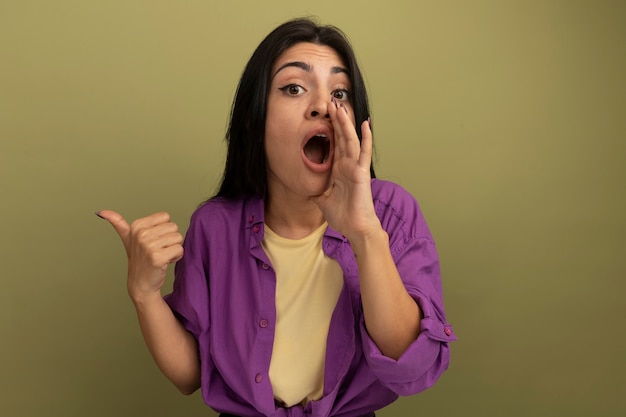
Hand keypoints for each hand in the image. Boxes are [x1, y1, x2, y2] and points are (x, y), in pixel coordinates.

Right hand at [97, 210, 183, 301]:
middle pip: (174, 227)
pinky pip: (179, 249)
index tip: (154, 240)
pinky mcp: (158, 257)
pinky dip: (176, 257)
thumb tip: (102, 211)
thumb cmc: (138, 259)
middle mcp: (141, 234)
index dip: (163, 229)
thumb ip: (118, 223)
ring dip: (174, 249)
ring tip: (161, 255)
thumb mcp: (127, 238)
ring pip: (178, 238)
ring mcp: (149, 246)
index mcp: (137, 225)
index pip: (166, 217)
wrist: (140, 283)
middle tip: (158, 250)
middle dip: (170, 239)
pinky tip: (165, 262)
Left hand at [314, 102, 380, 241]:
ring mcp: (356, 167)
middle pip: (342, 137)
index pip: (334, 144)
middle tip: (332, 102)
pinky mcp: (361, 172)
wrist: (354, 228)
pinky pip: (363, 152)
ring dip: (346, 123)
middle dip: (337, 120)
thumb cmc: (343, 216)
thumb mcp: (323, 201)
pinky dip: (366, 138)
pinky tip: (366, 124)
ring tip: (341, 107)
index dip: (331, 129)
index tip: (326, 114)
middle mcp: (347, 165)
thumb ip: (318, 192)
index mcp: (338, 170)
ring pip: (351, 140)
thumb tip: (310, 191)